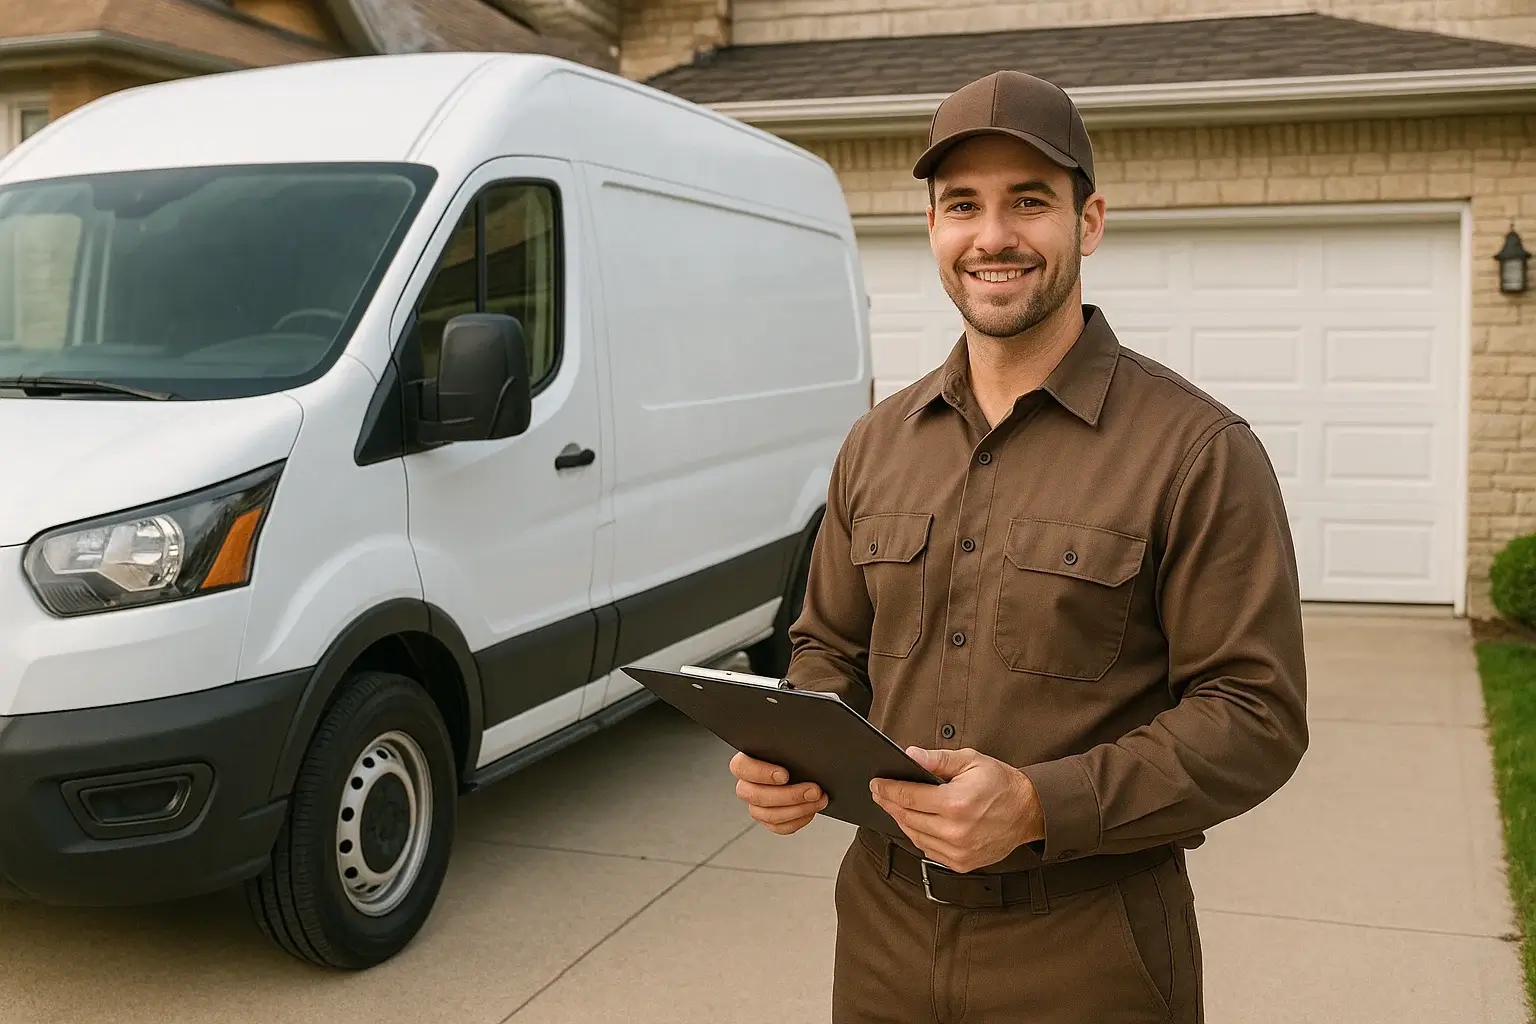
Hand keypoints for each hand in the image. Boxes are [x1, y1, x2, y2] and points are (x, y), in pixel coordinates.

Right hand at [730, 752, 827, 834]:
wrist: (808, 768)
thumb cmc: (796, 753)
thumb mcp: (791, 745)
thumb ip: (788, 747)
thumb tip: (800, 752)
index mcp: (746, 761)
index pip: (740, 767)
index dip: (761, 773)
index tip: (785, 775)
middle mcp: (747, 784)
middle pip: (755, 796)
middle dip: (789, 795)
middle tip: (813, 790)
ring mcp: (756, 804)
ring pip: (767, 815)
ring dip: (797, 809)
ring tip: (818, 799)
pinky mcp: (768, 819)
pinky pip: (778, 827)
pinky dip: (798, 820)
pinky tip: (811, 809)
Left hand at [870, 747, 1044, 873]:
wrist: (1028, 812)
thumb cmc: (1001, 784)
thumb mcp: (970, 761)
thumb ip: (937, 759)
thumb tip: (910, 754)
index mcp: (956, 804)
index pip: (908, 797)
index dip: (888, 789)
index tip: (876, 783)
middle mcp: (955, 831)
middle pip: (907, 818)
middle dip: (889, 803)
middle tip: (880, 792)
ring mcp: (958, 851)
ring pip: (914, 836)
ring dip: (901, 820)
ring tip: (893, 806)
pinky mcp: (961, 863)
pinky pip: (928, 850)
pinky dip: (917, 836)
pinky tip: (914, 823)